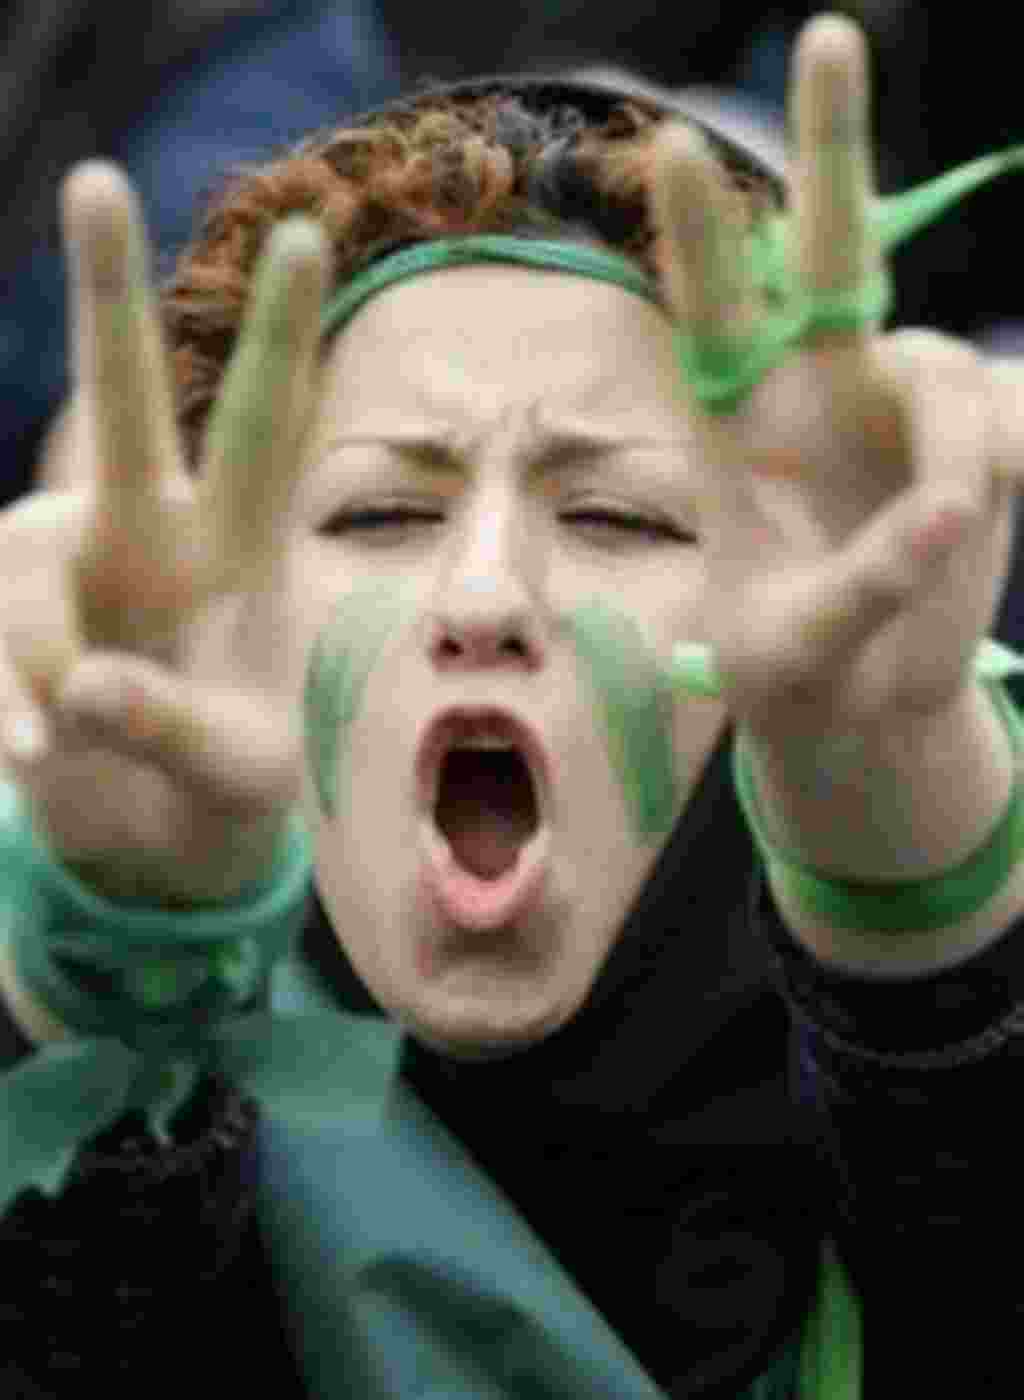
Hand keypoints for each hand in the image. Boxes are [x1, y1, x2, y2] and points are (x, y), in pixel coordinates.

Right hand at [0, 163, 326, 904]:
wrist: (161, 827)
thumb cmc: (231, 780)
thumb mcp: (233, 773)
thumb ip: (168, 730)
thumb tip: (74, 696)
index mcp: (233, 550)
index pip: (263, 434)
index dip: (280, 338)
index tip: (306, 230)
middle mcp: (141, 529)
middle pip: (121, 402)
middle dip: (108, 297)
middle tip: (96, 178)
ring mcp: (57, 561)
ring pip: (28, 587)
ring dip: (38, 678)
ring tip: (60, 751)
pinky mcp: (2, 614)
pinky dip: (5, 710)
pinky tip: (30, 756)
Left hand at [651, 14, 1018, 741]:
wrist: (861, 705)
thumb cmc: (791, 673)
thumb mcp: (796, 651)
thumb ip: (859, 584)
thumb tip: (945, 515)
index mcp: (736, 425)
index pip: (709, 310)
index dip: (695, 232)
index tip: (668, 144)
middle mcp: (816, 389)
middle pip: (824, 248)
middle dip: (830, 145)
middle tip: (827, 34)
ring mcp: (900, 406)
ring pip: (946, 372)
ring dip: (959, 455)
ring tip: (947, 540)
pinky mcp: (977, 438)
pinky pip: (1012, 415)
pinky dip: (1008, 458)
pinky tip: (978, 509)